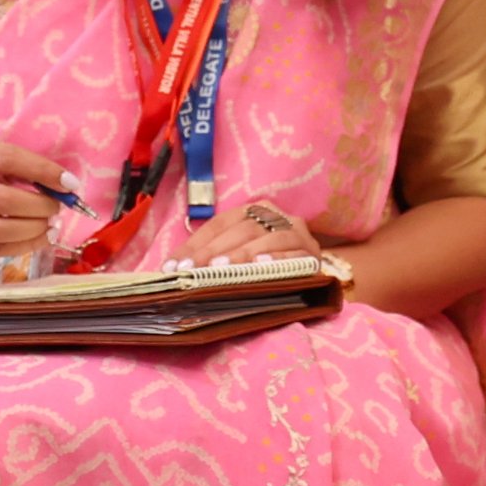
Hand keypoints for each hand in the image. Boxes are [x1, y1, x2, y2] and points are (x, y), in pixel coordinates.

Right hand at [0, 139, 72, 257]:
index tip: (68, 182)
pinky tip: (40, 238)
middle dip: (40, 206)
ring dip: (35, 229)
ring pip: (1, 230)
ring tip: (50, 224)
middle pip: (5, 200)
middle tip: (56, 207)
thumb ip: (14, 167)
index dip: (42, 170)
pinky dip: (25, 246)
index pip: (7, 159)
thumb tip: (60, 184)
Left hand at [181, 197, 335, 270]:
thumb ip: (214, 255)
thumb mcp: (239, 254)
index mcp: (255, 211)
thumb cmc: (268, 266)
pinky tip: (259, 267)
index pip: (220, 224)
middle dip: (213, 250)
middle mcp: (277, 217)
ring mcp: (298, 234)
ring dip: (243, 253)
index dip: (195, 244)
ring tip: (221, 269)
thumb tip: (174, 267)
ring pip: (268, 237)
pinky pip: (294, 254)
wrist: (313, 274)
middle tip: (192, 269)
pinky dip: (276, 258)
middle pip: (242, 228)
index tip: (173, 266)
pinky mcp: (312, 254)